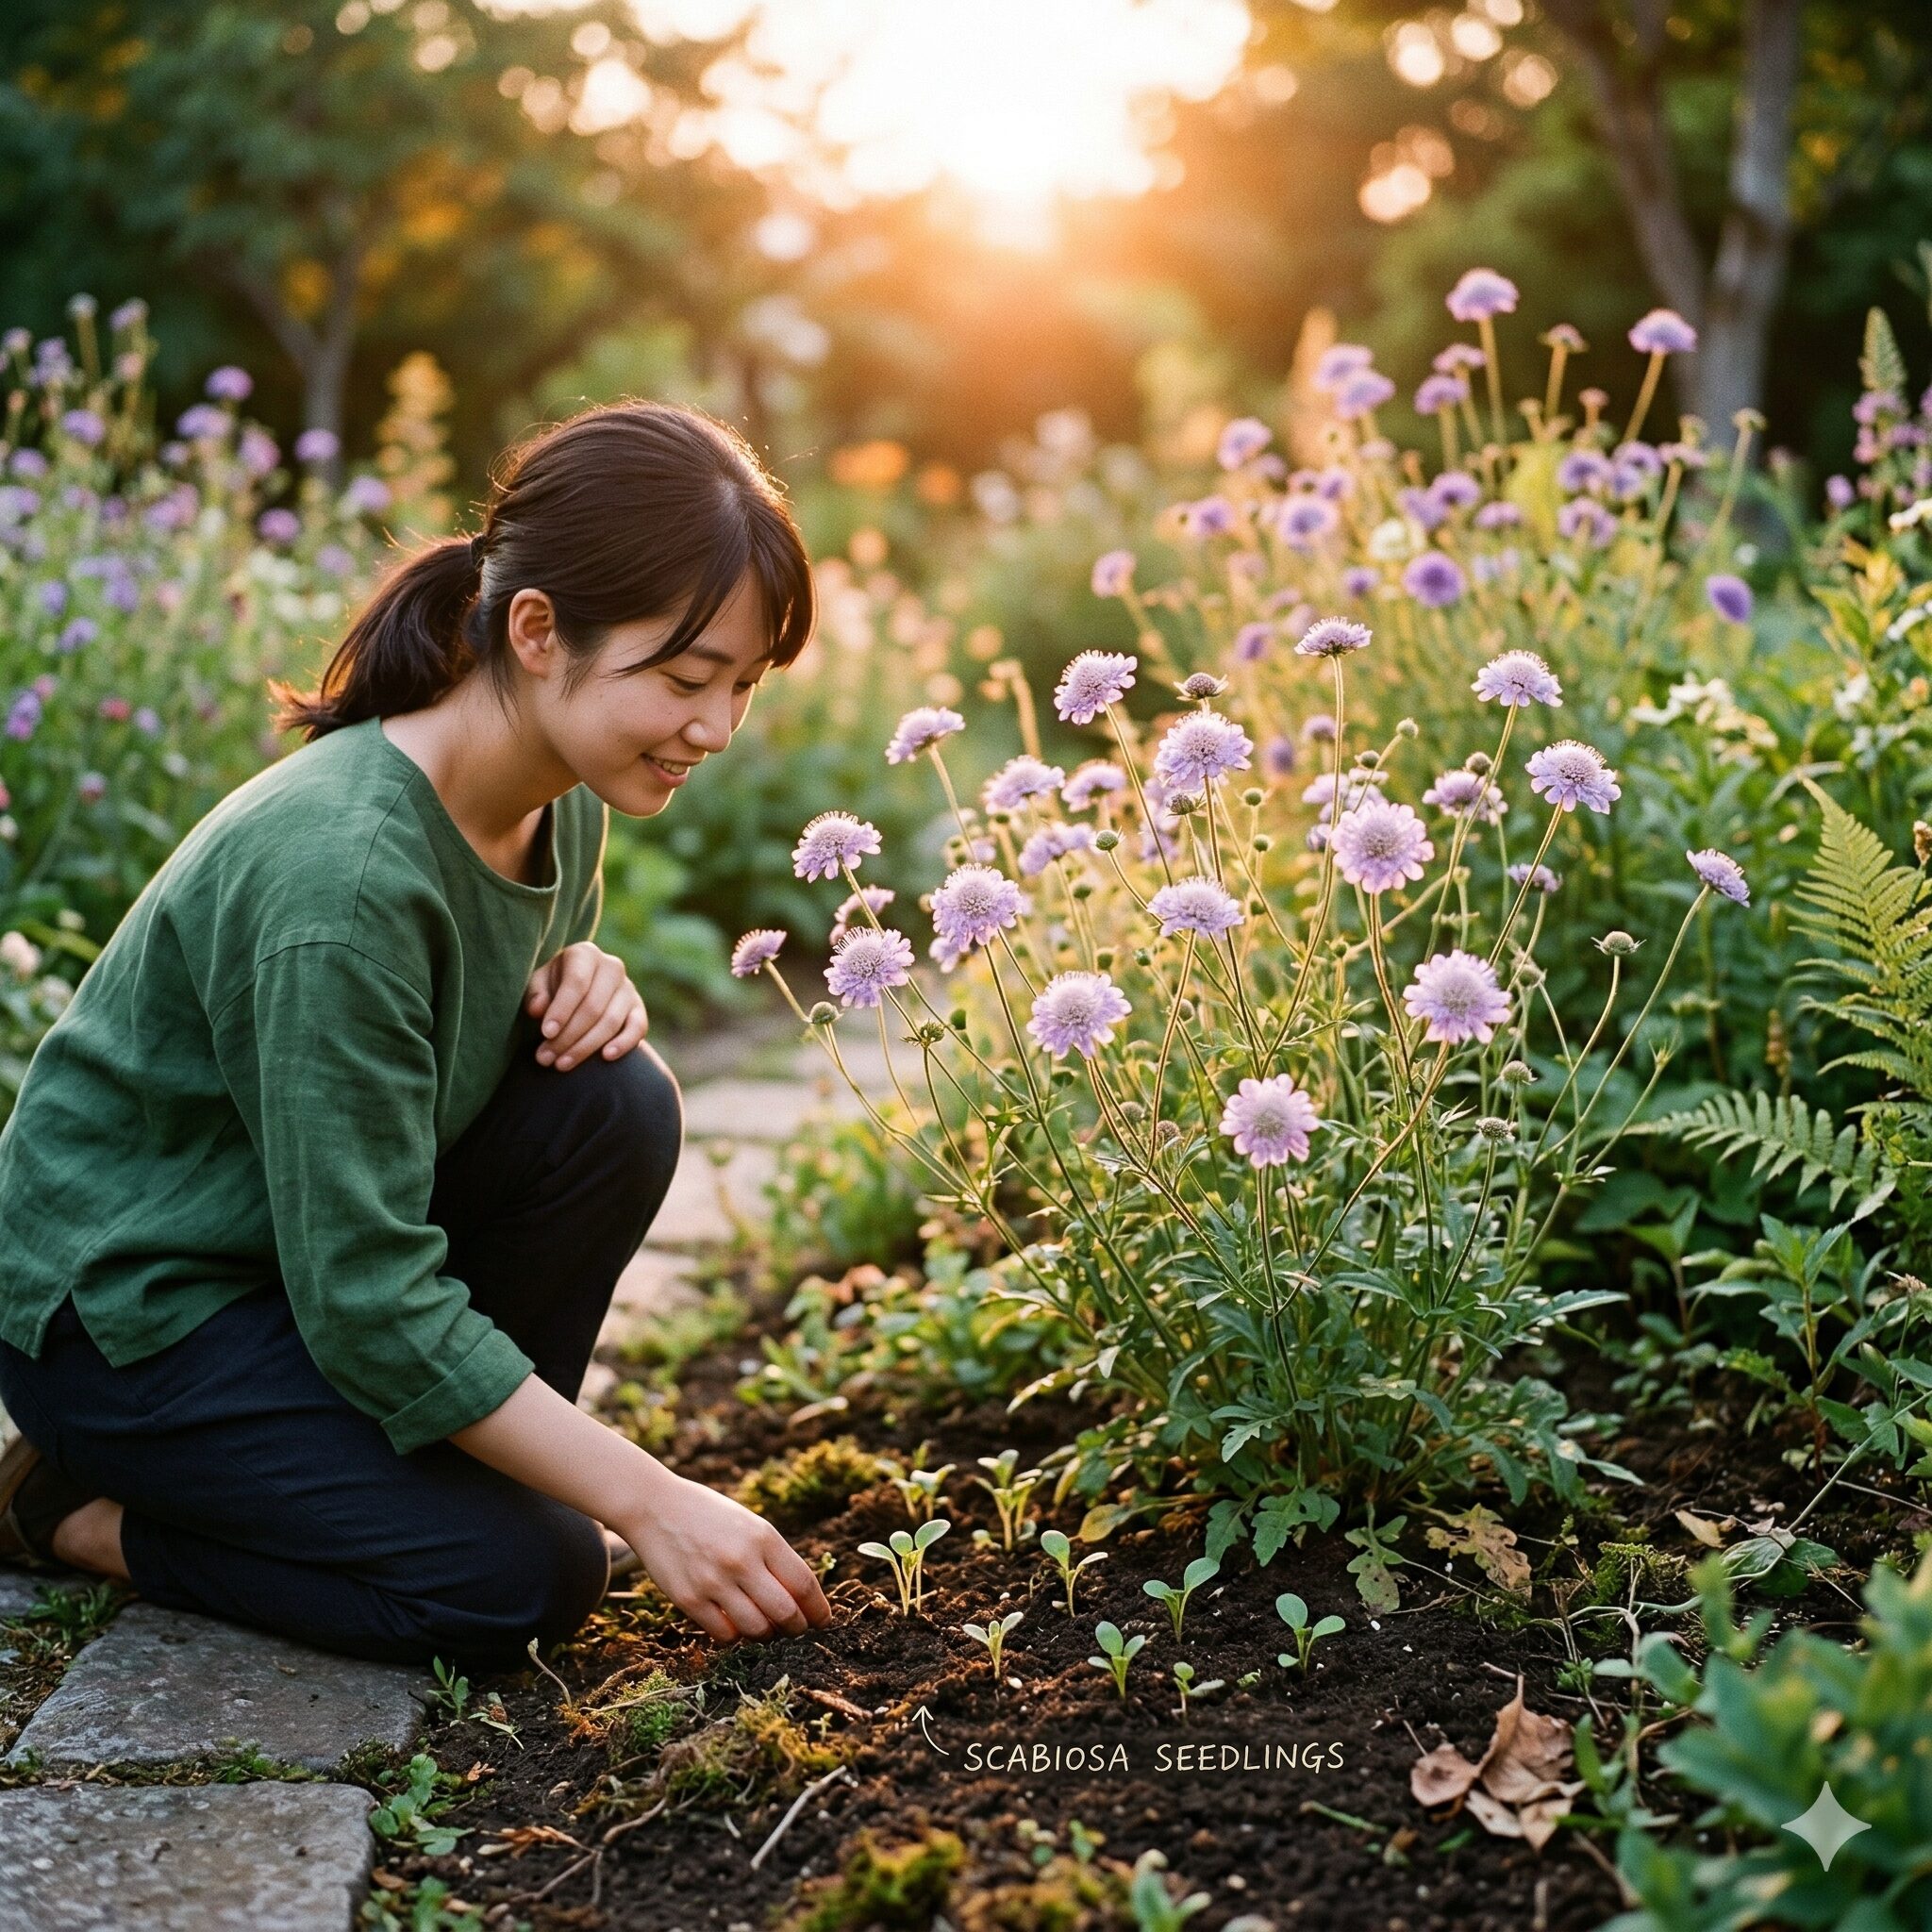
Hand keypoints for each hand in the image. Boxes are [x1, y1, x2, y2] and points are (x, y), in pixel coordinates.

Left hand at [525, 942, 646, 1069]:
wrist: (577, 991)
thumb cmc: (553, 987)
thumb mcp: (538, 984)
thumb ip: (536, 994)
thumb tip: (538, 1009)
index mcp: (585, 954)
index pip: (576, 982)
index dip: (561, 1010)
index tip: (546, 1033)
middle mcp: (612, 967)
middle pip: (593, 1006)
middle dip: (568, 1036)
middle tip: (546, 1057)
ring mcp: (628, 988)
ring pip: (611, 1021)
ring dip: (586, 1047)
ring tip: (561, 1064)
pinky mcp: (639, 1008)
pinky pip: (638, 1028)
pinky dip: (624, 1044)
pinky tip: (606, 1057)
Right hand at [619, 1467, 832, 1644]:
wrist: (655, 1507)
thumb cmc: (709, 1516)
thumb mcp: (750, 1525)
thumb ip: (774, 1558)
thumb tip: (801, 1600)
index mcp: (762, 1537)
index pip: (804, 1584)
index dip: (819, 1609)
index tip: (823, 1621)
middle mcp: (741, 1560)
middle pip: (786, 1613)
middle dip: (796, 1628)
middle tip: (795, 1630)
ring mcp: (713, 1581)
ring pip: (757, 1630)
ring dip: (766, 1635)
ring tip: (764, 1627)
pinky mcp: (688, 1599)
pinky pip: (724, 1635)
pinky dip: (736, 1636)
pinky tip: (734, 1625)